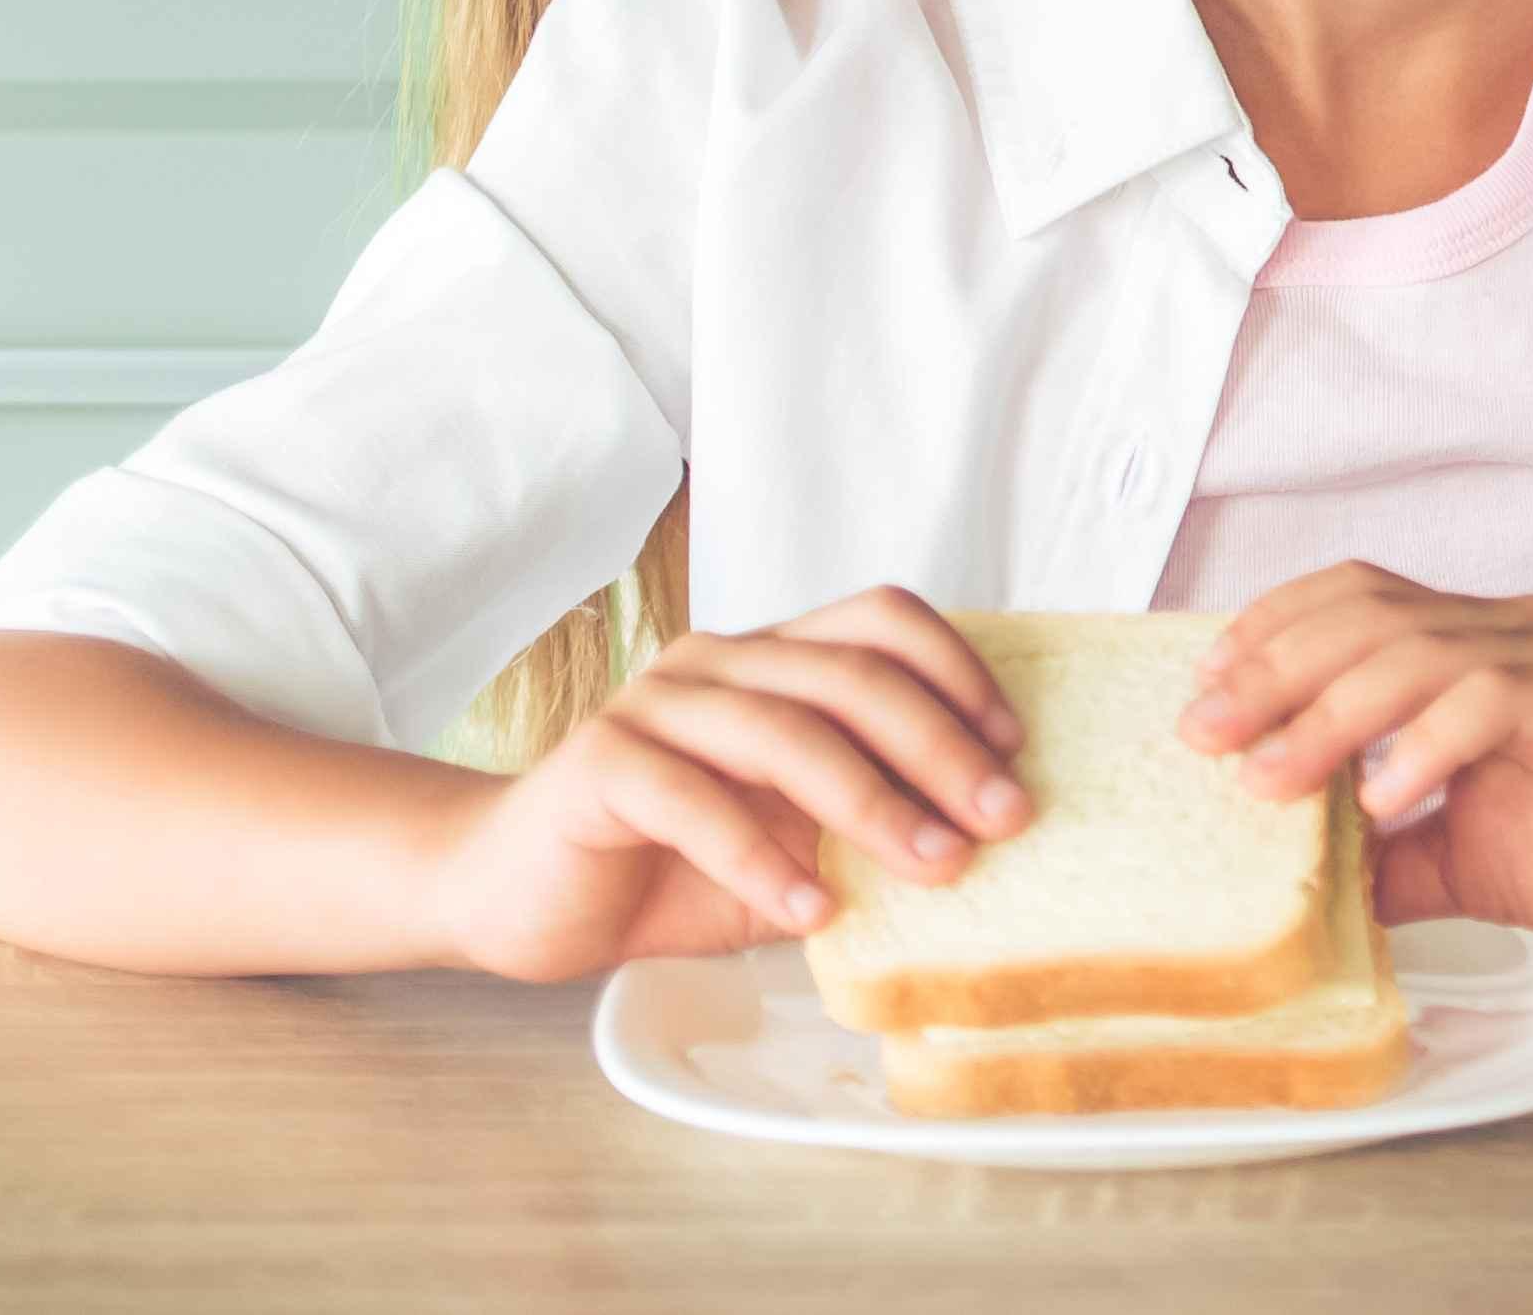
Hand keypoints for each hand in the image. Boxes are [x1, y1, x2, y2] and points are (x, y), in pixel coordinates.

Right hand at [421, 586, 1026, 980]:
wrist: (518, 896)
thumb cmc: (669, 869)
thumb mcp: (791, 846)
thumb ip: (864, 827)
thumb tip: (985, 843)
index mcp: (773, 658)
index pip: (884, 620)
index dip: (959, 673)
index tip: (1014, 750)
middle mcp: (720, 661)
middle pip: (852, 675)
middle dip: (941, 747)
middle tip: (1003, 819)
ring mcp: (656, 704)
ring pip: (785, 730)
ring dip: (873, 802)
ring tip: (936, 869)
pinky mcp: (601, 763)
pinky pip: (695, 800)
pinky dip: (763, 860)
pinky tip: (812, 912)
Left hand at [1181, 565, 1532, 948]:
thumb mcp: (1459, 860)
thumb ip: (1380, 854)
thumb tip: (1282, 876)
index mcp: (1470, 651)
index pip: (1352, 600)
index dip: (1269, 632)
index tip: (1199, 694)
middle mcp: (1506, 634)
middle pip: (1367, 612)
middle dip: (1272, 668)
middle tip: (1204, 733)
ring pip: (1419, 647)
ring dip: (1331, 710)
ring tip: (1273, 776)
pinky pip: (1494, 698)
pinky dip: (1428, 743)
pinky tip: (1389, 799)